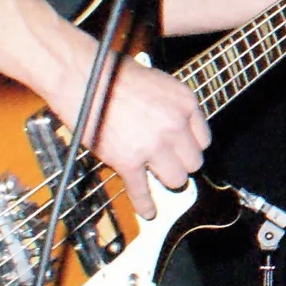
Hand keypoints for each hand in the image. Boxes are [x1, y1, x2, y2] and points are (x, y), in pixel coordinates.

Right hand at [56, 52, 210, 220]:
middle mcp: (175, 125)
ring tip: (155, 176)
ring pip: (176, 179)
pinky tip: (148, 211)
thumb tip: (175, 130)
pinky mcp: (129, 161)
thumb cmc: (112, 74)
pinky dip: (145, 204)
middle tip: (167, 163)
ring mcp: (154, 145)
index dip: (189, 146)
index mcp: (185, 103)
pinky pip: (142, 190)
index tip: (181, 150)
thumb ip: (171, 108)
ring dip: (165, 180)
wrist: (82, 77)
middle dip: (180, 164)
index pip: (203, 138)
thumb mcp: (158, 83)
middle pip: (193, 162)